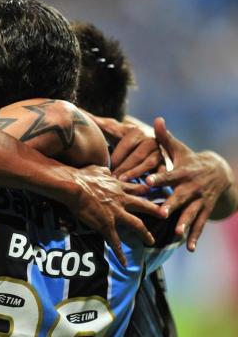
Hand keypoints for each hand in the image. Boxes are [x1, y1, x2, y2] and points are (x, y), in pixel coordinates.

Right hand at [64, 164, 166, 266]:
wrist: (74, 186)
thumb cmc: (82, 176)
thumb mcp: (97, 169)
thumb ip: (105, 171)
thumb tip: (108, 170)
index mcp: (118, 187)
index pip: (136, 188)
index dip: (145, 190)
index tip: (151, 192)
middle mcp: (121, 200)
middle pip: (143, 205)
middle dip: (155, 210)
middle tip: (165, 214)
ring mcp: (116, 213)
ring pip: (136, 225)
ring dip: (144, 233)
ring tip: (151, 240)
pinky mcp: (106, 225)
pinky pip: (115, 242)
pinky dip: (120, 253)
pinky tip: (124, 263)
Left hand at [89, 115, 163, 179]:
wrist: (142, 142)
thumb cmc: (121, 137)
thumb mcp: (111, 129)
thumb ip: (98, 123)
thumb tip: (79, 110)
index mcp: (135, 131)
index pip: (125, 145)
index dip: (116, 157)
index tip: (107, 167)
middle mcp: (149, 140)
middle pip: (137, 155)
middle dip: (125, 168)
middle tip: (114, 178)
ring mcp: (158, 151)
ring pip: (148, 164)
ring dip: (137, 173)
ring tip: (125, 181)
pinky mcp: (164, 163)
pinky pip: (162, 172)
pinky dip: (156, 179)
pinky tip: (148, 186)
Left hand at [146, 117, 232, 250]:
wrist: (219, 171)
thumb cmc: (191, 160)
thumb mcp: (180, 149)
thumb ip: (165, 138)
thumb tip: (157, 119)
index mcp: (183, 172)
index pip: (169, 174)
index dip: (159, 176)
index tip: (147, 180)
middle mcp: (192, 187)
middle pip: (180, 197)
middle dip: (171, 204)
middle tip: (160, 212)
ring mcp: (200, 200)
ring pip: (192, 212)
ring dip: (186, 223)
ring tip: (178, 234)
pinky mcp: (205, 209)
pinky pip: (201, 223)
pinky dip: (196, 236)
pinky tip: (190, 248)